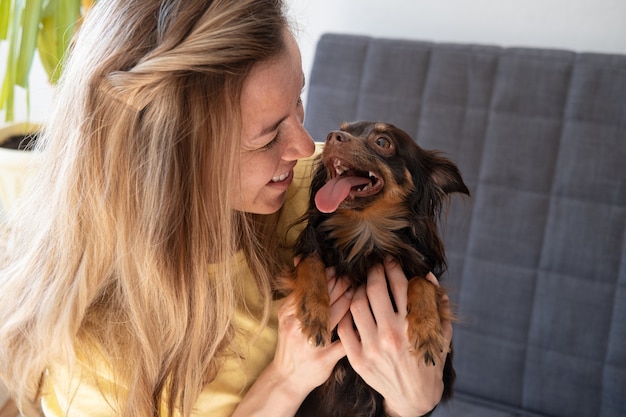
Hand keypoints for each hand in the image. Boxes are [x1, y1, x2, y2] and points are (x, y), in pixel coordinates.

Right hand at [232, 268, 352, 416]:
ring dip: (348, 299)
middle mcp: (297, 327)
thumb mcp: (287, 316)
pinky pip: (343, 339)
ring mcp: (310, 343)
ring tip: (356, 290)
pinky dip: (353, 327)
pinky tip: (362, 317)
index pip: (309, 288)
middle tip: (350, 276)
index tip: (336, 269)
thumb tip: (301, 259)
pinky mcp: (324, 358)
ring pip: (334, 315)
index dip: (325, 276)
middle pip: (322, 298)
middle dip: (339, 284)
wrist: (287, 378)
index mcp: (288, 313)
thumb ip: (296, 292)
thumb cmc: (291, 343)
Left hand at [337, 257, 451, 416]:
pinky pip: (345, 327)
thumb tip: (428, 276)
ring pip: (356, 305)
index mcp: (412, 326)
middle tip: (373, 267)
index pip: (399, 284)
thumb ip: (436, 305)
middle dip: (373, 272)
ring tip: (362, 286)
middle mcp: (391, 334)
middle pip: (374, 289)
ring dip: (358, 290)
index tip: (390, 260)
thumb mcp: (440, 334)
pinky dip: (346, 313)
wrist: (414, 399)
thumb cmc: (428, 361)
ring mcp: (372, 347)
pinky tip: (352, 307)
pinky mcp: (358, 359)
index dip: (393, 267)